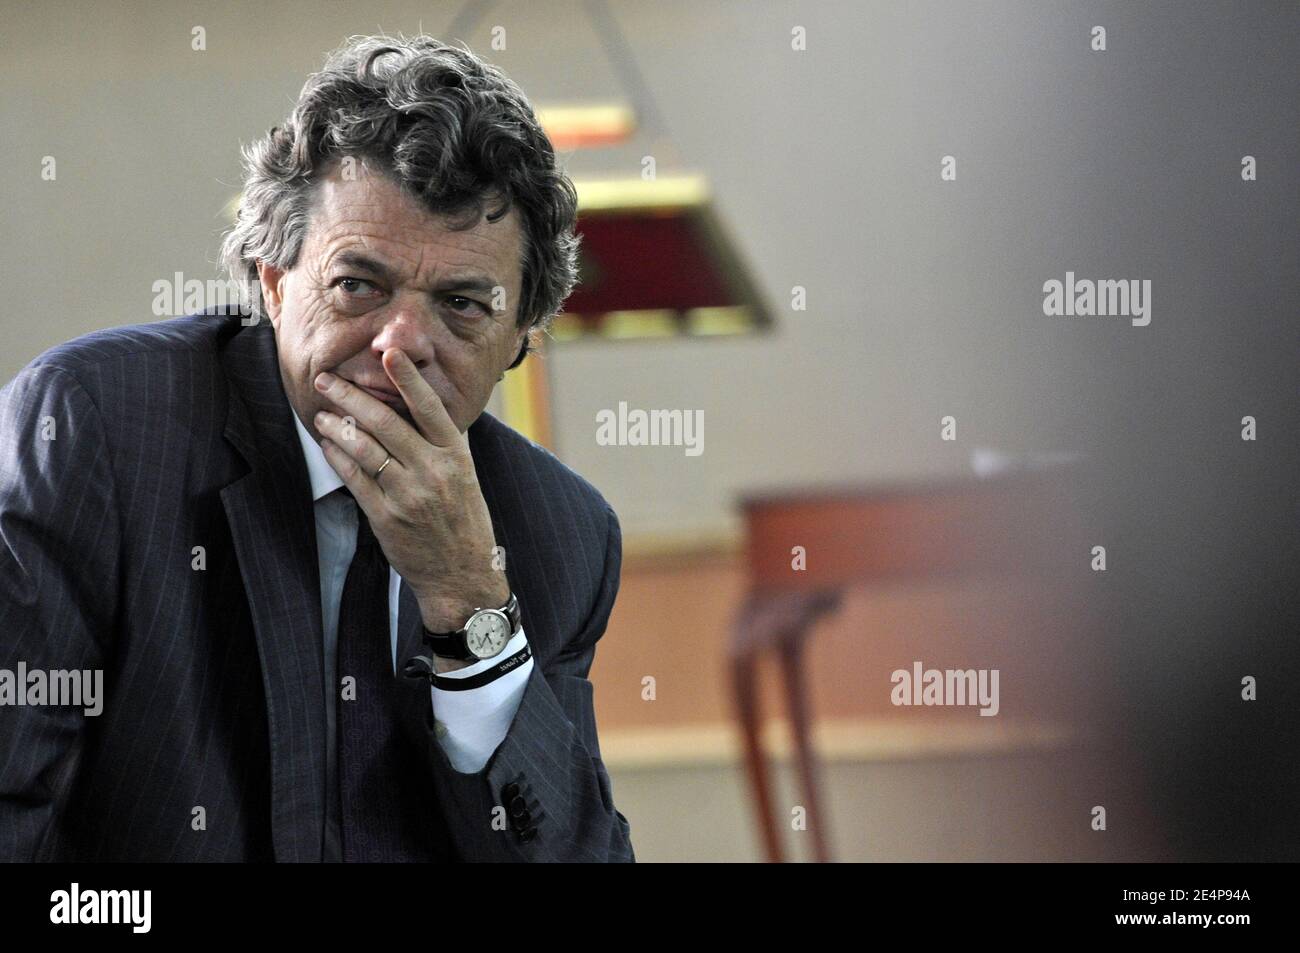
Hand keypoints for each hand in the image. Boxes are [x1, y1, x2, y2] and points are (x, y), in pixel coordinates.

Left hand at [312, 349, 509, 637]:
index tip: (391, 352)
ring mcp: (409, 495)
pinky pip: (356, 479)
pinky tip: (328, 444)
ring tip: (321, 412)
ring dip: (338, 426)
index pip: (430, 408)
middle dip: (351, 396)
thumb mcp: (466, 475)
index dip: (409, 378)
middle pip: (387, 422)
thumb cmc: (463, 520)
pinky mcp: (387, 517)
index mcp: (455, 456)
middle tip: (327, 379)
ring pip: (365, 449)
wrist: (462, 573)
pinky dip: (339, 458)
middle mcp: (433, 471)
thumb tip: (425, 404)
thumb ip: (445, 442)